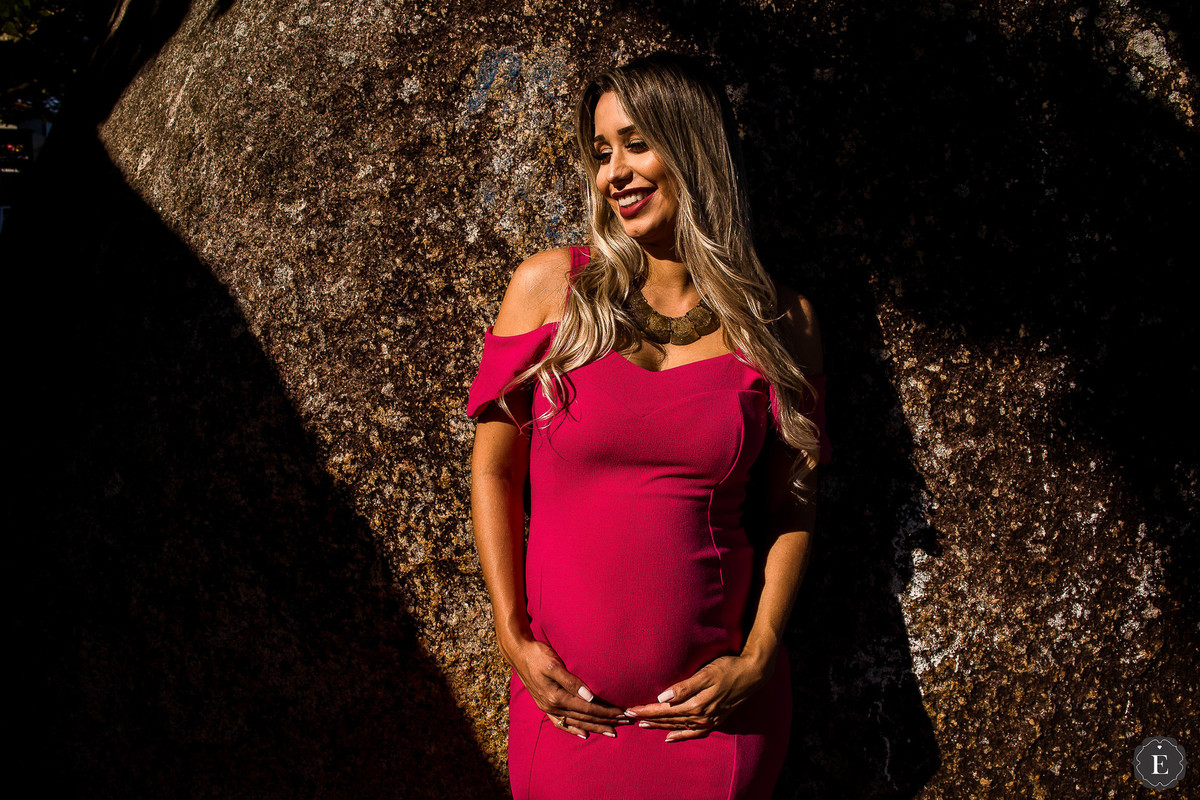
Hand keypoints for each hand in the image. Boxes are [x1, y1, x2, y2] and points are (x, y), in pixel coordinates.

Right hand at [507, 637, 629, 738]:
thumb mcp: (554, 664)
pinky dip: (573, 729)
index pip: (588, 708)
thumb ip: (571, 681)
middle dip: (606, 721)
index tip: (622, 713)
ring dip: (595, 727)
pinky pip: (561, 723)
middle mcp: (552, 706)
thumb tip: (590, 697)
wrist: (518, 653)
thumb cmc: (538, 654)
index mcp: (556, 697)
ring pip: (576, 722)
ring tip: (611, 731)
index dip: (606, 712)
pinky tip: (583, 734)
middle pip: (585, 718)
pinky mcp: (545, 705)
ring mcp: (548, 708)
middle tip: (626, 722)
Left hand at [622, 655, 769, 741]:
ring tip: (643, 724)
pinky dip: (681, 735)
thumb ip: (685, 687)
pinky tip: (669, 738)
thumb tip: (663, 699)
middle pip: (668, 718)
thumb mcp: (706, 673)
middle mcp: (701, 715)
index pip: (664, 709)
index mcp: (696, 703)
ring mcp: (709, 719)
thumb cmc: (728, 668)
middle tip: (628, 716)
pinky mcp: (715, 720)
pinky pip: (695, 732)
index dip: (646, 709)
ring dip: (660, 725)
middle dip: (647, 717)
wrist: (753, 674)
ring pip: (678, 725)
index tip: (629, 709)